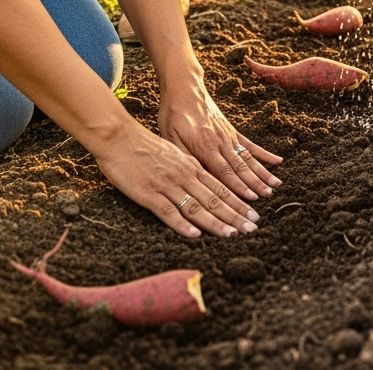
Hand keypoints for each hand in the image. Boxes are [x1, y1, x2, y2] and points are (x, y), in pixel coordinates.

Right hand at [91, 120, 262, 238]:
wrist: (119, 137)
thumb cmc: (144, 146)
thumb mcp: (174, 153)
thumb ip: (189, 167)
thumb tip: (203, 182)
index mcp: (192, 166)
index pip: (221, 187)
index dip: (238, 202)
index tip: (253, 215)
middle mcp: (185, 175)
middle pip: (214, 198)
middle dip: (235, 214)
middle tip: (253, 228)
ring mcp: (167, 185)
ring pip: (197, 206)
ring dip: (216, 222)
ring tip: (232, 234)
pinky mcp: (148, 193)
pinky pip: (168, 211)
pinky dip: (182, 224)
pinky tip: (195, 234)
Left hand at [158, 69, 282, 206]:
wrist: (185, 88)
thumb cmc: (173, 114)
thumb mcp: (169, 136)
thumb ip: (183, 156)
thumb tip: (193, 176)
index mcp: (204, 146)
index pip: (223, 172)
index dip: (238, 186)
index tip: (251, 198)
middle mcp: (220, 142)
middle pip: (240, 167)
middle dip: (255, 183)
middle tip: (268, 196)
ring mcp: (228, 136)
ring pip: (248, 157)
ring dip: (263, 172)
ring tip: (276, 184)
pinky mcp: (231, 130)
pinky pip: (250, 144)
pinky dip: (264, 154)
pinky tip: (277, 161)